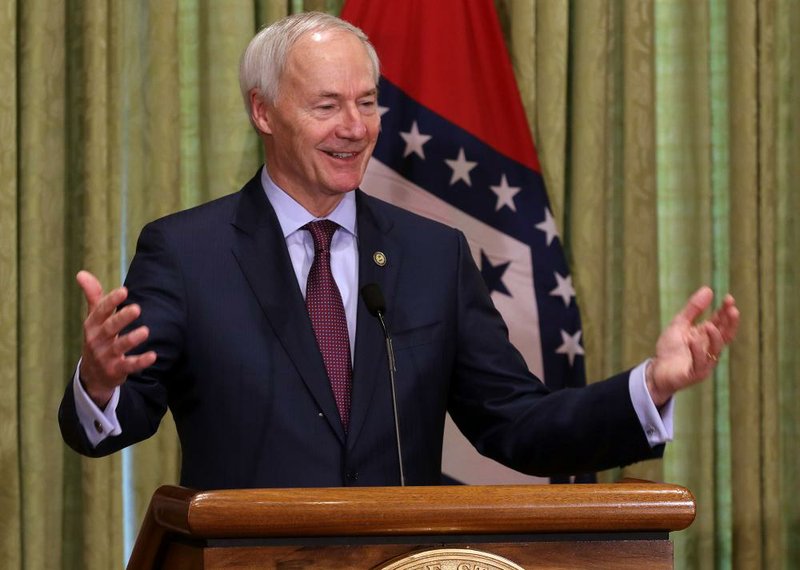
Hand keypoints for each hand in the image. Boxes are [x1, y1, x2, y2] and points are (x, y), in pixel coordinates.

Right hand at [77, 270, 156, 407]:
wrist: (92, 374)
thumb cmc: (97, 338)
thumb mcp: (93, 318)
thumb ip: (93, 296)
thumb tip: (81, 273)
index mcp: (92, 325)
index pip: (100, 311)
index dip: (111, 301)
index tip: (124, 290)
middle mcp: (97, 340)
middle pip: (109, 328)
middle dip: (121, 318)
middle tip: (136, 308)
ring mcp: (105, 356)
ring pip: (118, 347)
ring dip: (131, 339)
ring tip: (145, 331)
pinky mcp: (116, 370)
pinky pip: (128, 365)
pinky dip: (140, 362)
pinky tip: (153, 356)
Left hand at [646, 286, 739, 405]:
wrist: (657, 371)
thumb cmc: (670, 348)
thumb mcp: (679, 324)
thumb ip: (693, 309)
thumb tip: (708, 289)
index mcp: (707, 337)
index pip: (721, 323)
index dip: (726, 311)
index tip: (729, 298)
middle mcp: (709, 349)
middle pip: (725, 336)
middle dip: (730, 323)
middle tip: (732, 309)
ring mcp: (704, 362)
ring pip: (715, 350)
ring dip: (715, 337)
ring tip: (710, 324)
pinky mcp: (694, 373)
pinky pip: (699, 363)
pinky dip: (697, 351)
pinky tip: (694, 339)